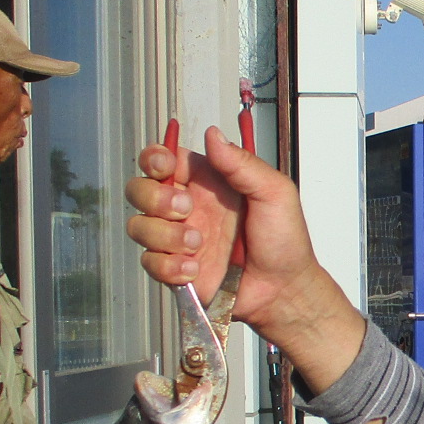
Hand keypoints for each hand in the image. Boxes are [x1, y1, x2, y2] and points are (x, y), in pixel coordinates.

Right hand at [123, 127, 365, 392]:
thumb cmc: (285, 240)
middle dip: (153, 197)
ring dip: (164, 235)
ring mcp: (177, 239)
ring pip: (138, 227)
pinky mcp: (175, 269)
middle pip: (138, 189)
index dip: (153, 158)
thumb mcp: (274, 193)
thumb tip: (213, 134)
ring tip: (199, 245)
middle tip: (187, 209)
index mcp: (206, 182)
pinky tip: (196, 268)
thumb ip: (242, 164)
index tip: (165, 166)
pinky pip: (150, 262)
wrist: (284, 289)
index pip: (162, 160)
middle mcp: (186, 208)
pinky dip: (170, 266)